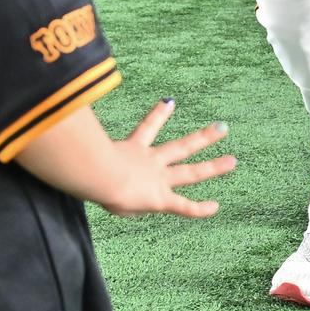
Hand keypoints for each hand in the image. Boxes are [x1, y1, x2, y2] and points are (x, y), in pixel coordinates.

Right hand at [100, 99, 234, 218]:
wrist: (99, 176)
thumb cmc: (87, 165)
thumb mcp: (87, 154)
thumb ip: (88, 146)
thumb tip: (76, 141)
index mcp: (132, 151)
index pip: (147, 128)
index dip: (159, 114)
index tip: (170, 101)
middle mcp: (150, 163)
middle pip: (181, 147)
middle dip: (202, 138)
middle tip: (221, 128)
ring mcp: (158, 180)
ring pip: (191, 173)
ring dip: (213, 167)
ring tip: (233, 161)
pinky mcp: (160, 199)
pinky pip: (183, 206)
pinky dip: (199, 209)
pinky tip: (215, 207)